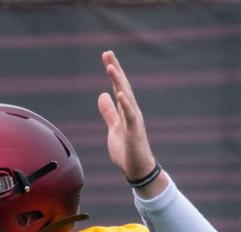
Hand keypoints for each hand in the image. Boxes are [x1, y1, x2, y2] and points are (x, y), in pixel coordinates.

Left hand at [96, 50, 158, 185]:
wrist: (137, 169)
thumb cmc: (127, 150)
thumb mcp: (113, 127)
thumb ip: (109, 112)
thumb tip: (102, 95)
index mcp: (126, 110)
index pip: (118, 86)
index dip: (113, 71)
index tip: (106, 56)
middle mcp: (131, 111)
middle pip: (122, 86)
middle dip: (115, 69)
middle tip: (108, 53)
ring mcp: (134, 121)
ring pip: (126, 97)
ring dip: (118, 82)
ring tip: (111, 68)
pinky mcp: (134, 132)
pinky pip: (130, 116)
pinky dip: (125, 104)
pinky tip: (119, 93)